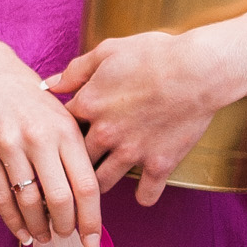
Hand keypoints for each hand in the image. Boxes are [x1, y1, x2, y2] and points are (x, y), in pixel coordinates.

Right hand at [0, 34, 102, 246]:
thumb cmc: (30, 100)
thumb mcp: (62, 114)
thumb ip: (77, 150)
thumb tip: (91, 198)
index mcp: (66, 130)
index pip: (86, 185)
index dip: (91, 219)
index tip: (93, 241)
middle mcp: (39, 139)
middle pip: (60, 199)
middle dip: (66, 226)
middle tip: (67, 237)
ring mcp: (9, 147)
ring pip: (29, 202)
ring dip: (39, 227)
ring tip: (45, 236)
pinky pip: (1, 197)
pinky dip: (14, 221)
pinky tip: (23, 232)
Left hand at [48, 29, 229, 204]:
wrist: (198, 69)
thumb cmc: (155, 54)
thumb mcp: (109, 51)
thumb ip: (76, 70)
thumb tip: (48, 86)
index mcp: (89, 104)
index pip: (59, 128)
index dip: (59, 133)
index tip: (62, 139)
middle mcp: (105, 134)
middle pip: (75, 161)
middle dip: (72, 166)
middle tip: (73, 172)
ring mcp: (132, 152)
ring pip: (102, 183)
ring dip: (99, 185)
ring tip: (98, 187)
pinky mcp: (159, 164)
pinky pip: (146, 194)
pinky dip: (144, 195)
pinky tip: (142, 191)